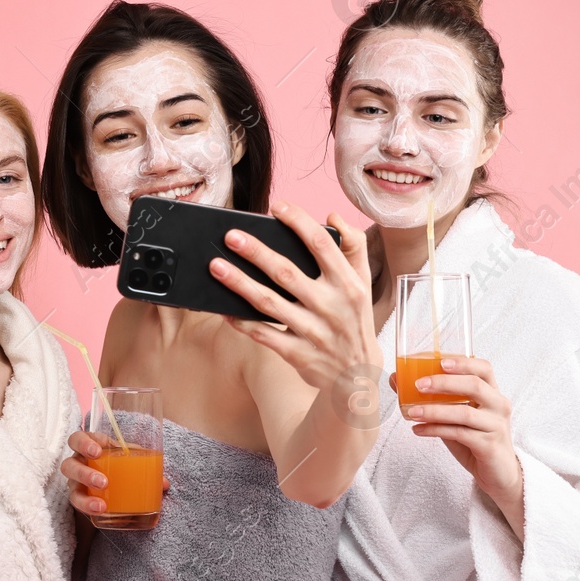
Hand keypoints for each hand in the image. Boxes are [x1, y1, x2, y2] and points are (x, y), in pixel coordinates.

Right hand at [60, 430, 167, 515]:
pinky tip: (101, 512)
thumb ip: (146, 466)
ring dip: (85, 497)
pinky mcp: (78, 499)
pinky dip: (88, 508)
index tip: (97, 451)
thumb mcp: (130, 460)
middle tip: (103, 482)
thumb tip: (164, 483)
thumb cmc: (119, 465)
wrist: (110, 483)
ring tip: (102, 505)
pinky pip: (78, 505)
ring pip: (71, 488)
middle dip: (84, 473)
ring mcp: (76, 482)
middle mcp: (78, 463)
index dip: (84, 443)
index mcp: (90, 447)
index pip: (78, 439)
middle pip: (68, 465)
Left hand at [210, 200, 381, 391]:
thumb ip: (353, 245)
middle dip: (256, 252)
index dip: (297, 222)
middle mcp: (331, 306)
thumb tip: (333, 215)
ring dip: (239, 284)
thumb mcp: (363, 282)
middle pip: (286, 273)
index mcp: (349, 284)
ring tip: (216, 266)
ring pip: (269, 303)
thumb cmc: (355, 318)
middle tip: (231, 236)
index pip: (321, 245)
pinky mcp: (298, 354)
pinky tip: (223, 308)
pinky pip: (263, 335)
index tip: (276, 207)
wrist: (357, 374)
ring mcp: (313, 332)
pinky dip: (242, 322)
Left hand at [400, 356, 524, 535]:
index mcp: (492, 392)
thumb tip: (397, 380)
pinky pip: (459, 434)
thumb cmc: (475, 439)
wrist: (498, 473)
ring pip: (463, 413)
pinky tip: (418, 430)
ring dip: (434, 411)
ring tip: (411, 412)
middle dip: (444, 383)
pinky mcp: (489, 445)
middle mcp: (498, 405)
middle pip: (474, 386)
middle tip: (418, 385)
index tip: (439, 361)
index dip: (463, 362)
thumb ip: (433, 399)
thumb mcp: (455, 415)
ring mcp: (496, 426)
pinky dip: (435, 430)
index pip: (483, 368)